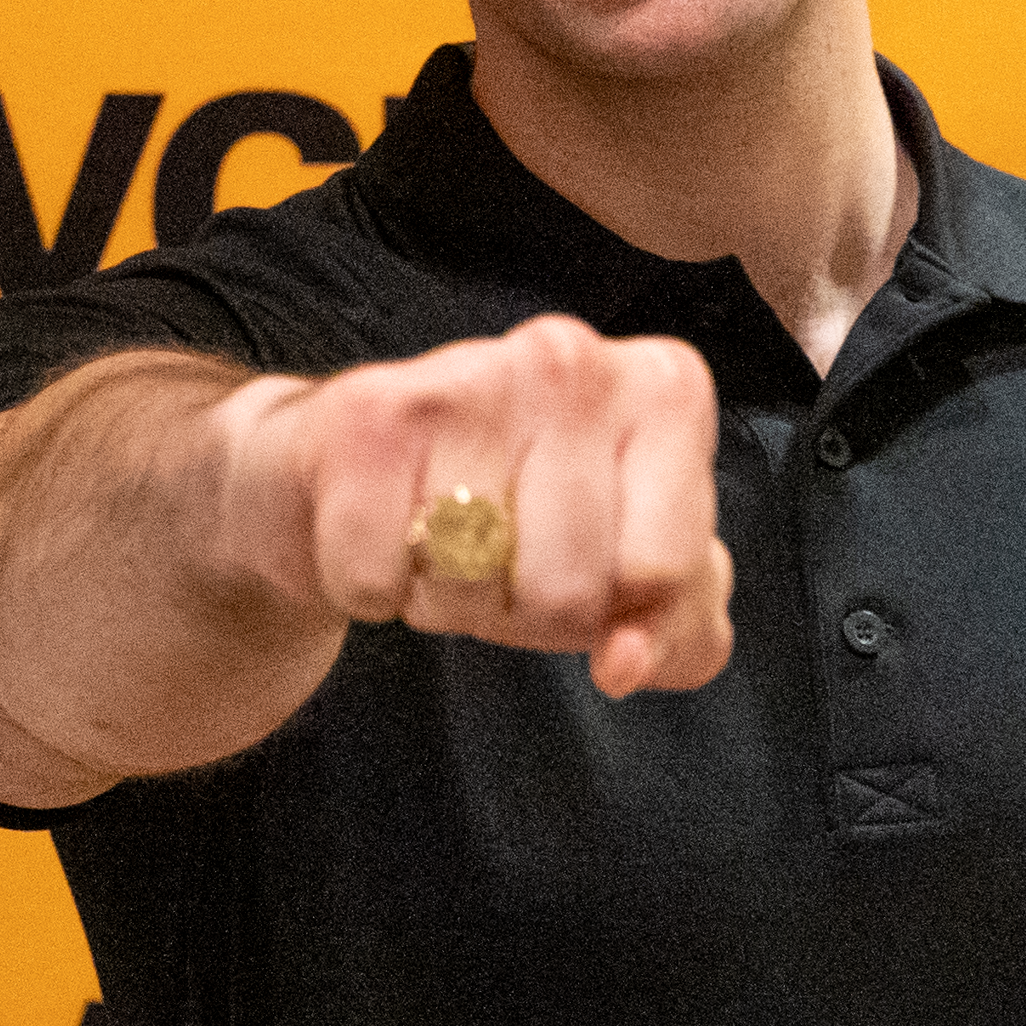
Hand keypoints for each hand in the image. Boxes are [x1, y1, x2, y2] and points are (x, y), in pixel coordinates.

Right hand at [211, 314, 733, 693]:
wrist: (351, 461)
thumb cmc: (516, 512)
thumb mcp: (632, 575)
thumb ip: (674, 633)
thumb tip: (621, 664)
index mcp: (666, 392)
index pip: (664, 571)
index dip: (615, 609)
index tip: (587, 563)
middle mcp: (573, 361)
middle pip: (567, 592)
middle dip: (524, 613)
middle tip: (499, 559)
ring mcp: (469, 377)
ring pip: (472, 588)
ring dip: (446, 601)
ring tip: (439, 541)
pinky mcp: (367, 413)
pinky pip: (376, 579)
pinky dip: (368, 587)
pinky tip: (379, 529)